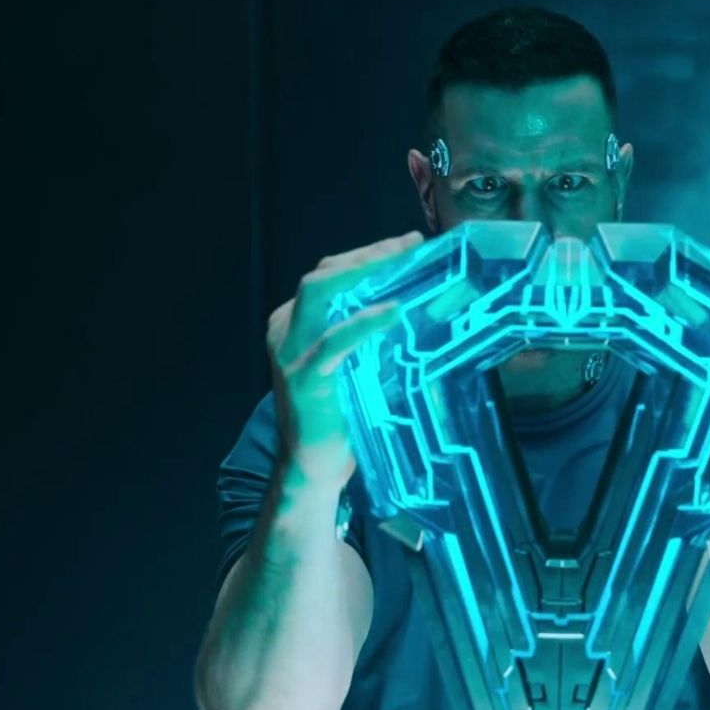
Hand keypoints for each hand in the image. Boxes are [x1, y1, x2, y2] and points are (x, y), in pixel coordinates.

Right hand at [267, 231, 423, 483]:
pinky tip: (394, 311)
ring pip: (319, 292)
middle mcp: (285, 330)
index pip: (329, 274)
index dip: (367, 255)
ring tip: (402, 261)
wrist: (314, 465)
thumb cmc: (342, 413)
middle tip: (409, 244)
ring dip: (363, 272)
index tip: (409, 243)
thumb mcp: (355, 363)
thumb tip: (423, 305)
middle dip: (367, 255)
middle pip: (322, 275)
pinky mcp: (304, 377)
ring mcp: (290, 352)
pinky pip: (335, 340)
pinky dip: (365, 322)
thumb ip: (370, 335)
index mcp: (294, 322)